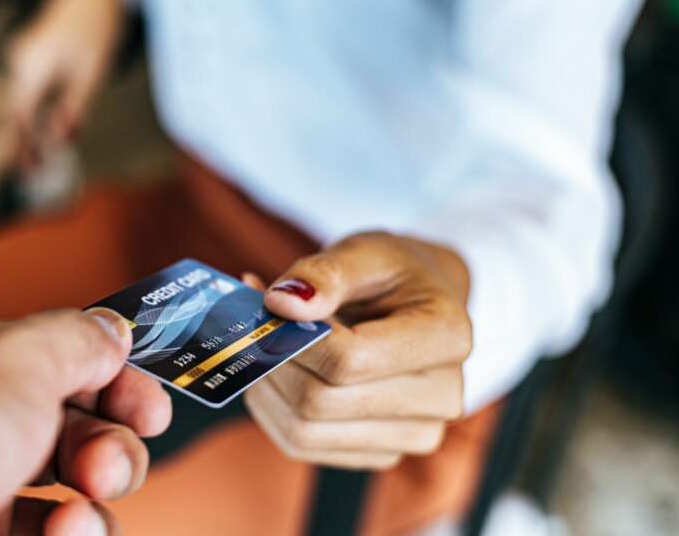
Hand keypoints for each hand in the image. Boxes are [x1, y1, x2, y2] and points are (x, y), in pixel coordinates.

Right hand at [7, 0, 124, 169]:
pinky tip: (47, 130)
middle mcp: (20, 60)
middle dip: (20, 144)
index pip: (19, 117)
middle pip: (14, 111)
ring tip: (38, 159)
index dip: (21, 147)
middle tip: (27, 174)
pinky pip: (28, 89)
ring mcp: (24, 55)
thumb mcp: (92, 74)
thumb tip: (63, 140)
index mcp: (31, 67)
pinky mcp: (32, 53)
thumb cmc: (97, 28)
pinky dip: (36, 111)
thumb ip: (75, 109)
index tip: (25, 172)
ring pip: (20, 101)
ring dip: (29, 130)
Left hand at [243, 232, 471, 469]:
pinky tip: (277, 369)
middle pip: (320, 402)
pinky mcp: (380, 453)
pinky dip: (273, 406)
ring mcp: (413, 434)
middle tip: (257, 324)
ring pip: (303, 432)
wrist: (419, 302)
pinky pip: (300, 445)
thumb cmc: (393, 272)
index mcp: (447, 337)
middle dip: (273, 361)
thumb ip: (325, 272)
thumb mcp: (365, 251)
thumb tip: (281, 303)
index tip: (270, 306)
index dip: (292, 338)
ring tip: (264, 344)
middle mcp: (441, 398)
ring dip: (266, 386)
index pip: (347, 360)